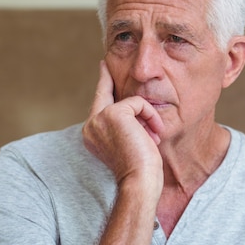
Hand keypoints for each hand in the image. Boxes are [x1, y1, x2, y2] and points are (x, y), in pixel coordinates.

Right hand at [82, 61, 163, 196]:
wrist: (139, 182)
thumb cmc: (141, 170)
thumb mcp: (130, 143)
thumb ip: (126, 125)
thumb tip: (134, 107)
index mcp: (92, 134)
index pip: (98, 103)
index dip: (102, 83)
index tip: (103, 66)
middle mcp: (91, 125)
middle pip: (104, 93)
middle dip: (108, 78)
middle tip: (104, 62)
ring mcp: (99, 118)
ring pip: (129, 101)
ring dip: (147, 117)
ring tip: (153, 137)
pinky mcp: (113, 113)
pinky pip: (138, 102)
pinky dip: (151, 116)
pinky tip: (153, 135)